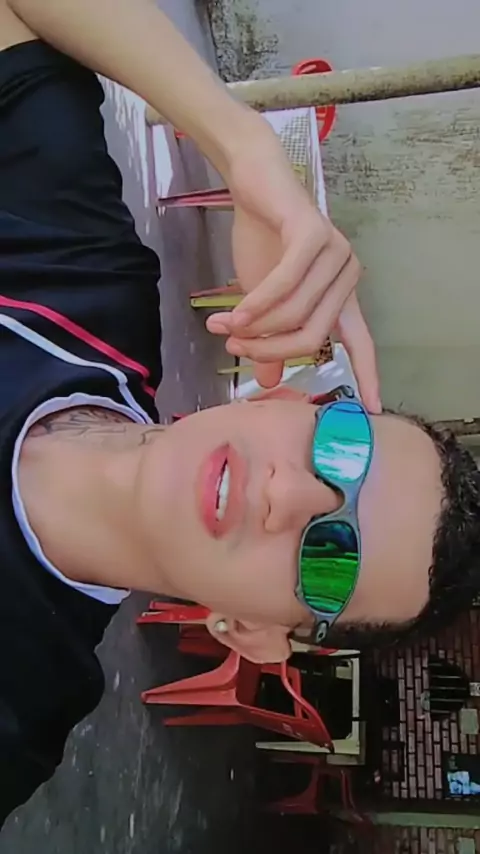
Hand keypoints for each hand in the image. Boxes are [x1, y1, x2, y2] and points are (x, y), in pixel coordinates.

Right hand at [206, 136, 380, 412]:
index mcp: (341, 295)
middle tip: (233, 349)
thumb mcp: (262, 301)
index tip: (372, 410)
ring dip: (254, 328)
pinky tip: (233, 313)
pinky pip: (284, 286)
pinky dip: (256, 304)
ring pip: (296, 314)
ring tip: (223, 328)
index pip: (360, 342)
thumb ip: (269, 337)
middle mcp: (347, 276)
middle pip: (312, 338)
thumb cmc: (262, 239)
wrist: (253, 182)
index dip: (367, 375)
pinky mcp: (315, 234)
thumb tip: (266, 380)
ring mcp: (336, 254)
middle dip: (268, 348)